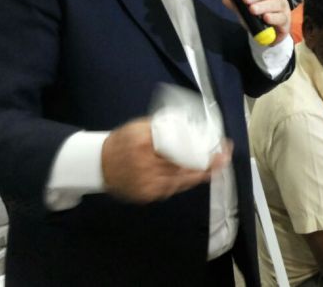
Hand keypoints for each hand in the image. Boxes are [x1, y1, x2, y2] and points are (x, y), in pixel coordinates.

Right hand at [101, 118, 230, 202]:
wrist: (98, 165)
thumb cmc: (123, 141)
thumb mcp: (140, 126)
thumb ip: (165, 128)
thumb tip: (191, 128)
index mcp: (145, 144)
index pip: (183, 149)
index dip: (204, 150)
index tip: (222, 147)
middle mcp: (147, 165)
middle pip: (186, 166)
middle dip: (209, 163)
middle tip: (225, 156)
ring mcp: (147, 184)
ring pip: (182, 180)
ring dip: (200, 173)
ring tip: (215, 164)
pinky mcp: (147, 196)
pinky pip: (173, 189)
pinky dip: (184, 180)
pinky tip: (194, 174)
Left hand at [223, 0, 291, 44]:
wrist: (270, 33)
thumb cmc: (257, 16)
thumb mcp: (244, 10)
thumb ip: (236, 4)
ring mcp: (282, 6)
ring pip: (275, 3)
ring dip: (263, 6)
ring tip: (252, 10)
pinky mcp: (285, 19)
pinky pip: (281, 17)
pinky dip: (273, 17)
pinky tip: (266, 18)